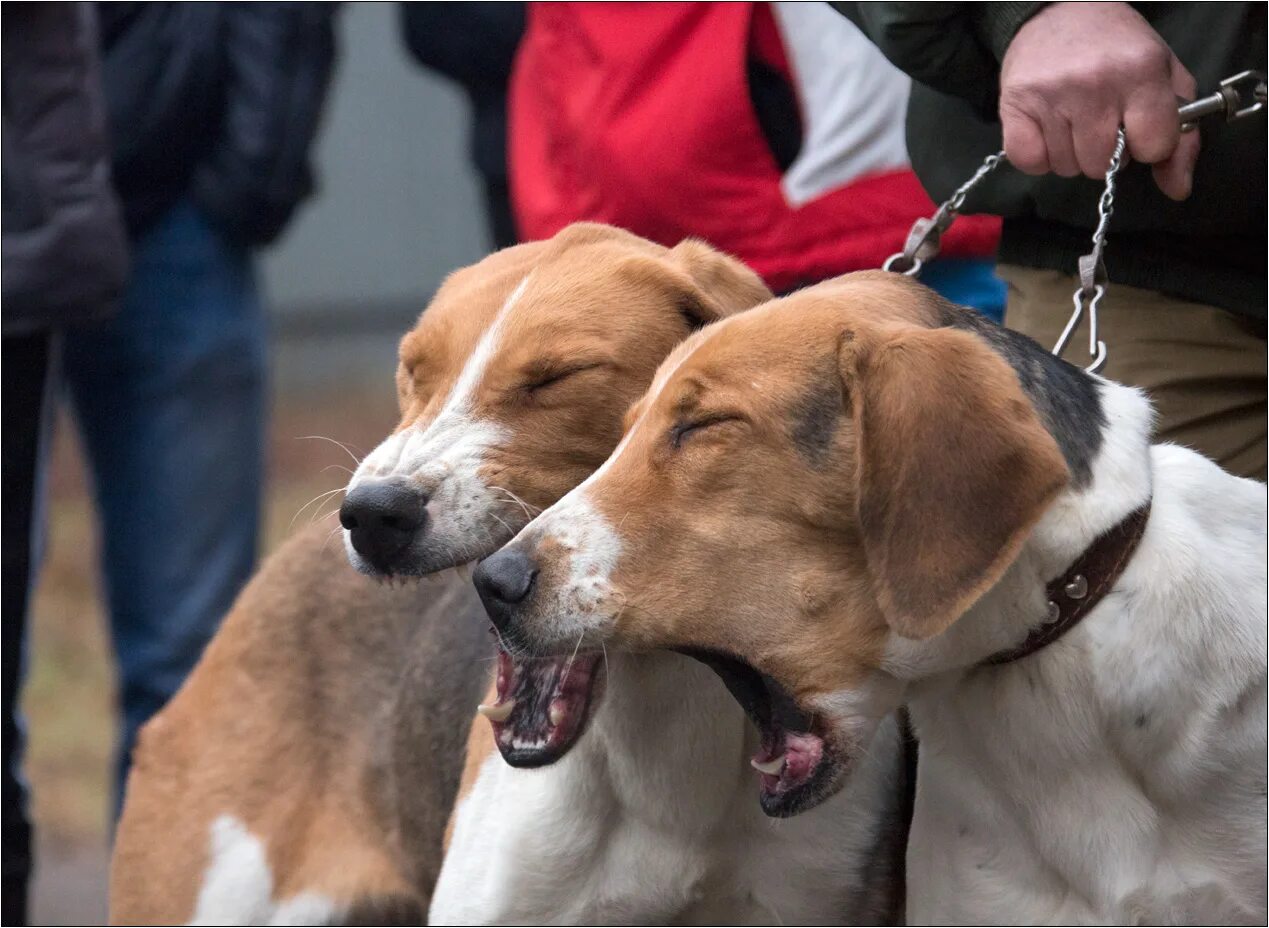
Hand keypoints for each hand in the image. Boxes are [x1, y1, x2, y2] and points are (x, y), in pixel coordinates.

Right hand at [999, 2, 1198, 199]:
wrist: (1057, 9)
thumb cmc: (1117, 47)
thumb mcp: (1164, 77)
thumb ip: (1180, 135)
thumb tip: (1178, 189)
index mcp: (1142, 71)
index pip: (1154, 147)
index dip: (1147, 143)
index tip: (1136, 124)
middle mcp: (1095, 83)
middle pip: (1102, 164)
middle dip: (1104, 151)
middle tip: (1099, 120)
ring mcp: (1052, 95)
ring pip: (1066, 167)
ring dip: (1070, 153)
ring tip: (1072, 120)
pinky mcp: (1016, 104)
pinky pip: (1029, 161)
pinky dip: (1037, 156)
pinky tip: (1046, 131)